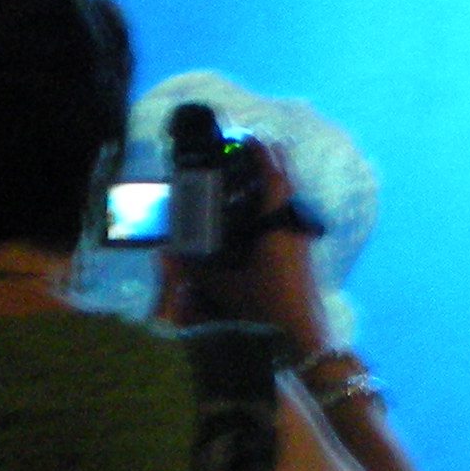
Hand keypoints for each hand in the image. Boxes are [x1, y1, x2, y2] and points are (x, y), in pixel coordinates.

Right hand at [160, 140, 327, 351]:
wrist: (303, 334)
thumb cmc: (266, 306)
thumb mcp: (225, 288)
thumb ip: (195, 271)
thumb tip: (166, 254)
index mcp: (278, 224)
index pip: (275, 178)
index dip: (262, 154)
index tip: (247, 137)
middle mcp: (294, 225)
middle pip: (287, 182)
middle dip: (269, 161)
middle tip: (246, 149)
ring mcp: (301, 237)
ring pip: (290, 199)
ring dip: (273, 183)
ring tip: (248, 174)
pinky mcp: (302, 251)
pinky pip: (289, 215)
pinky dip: (274, 205)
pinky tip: (256, 211)